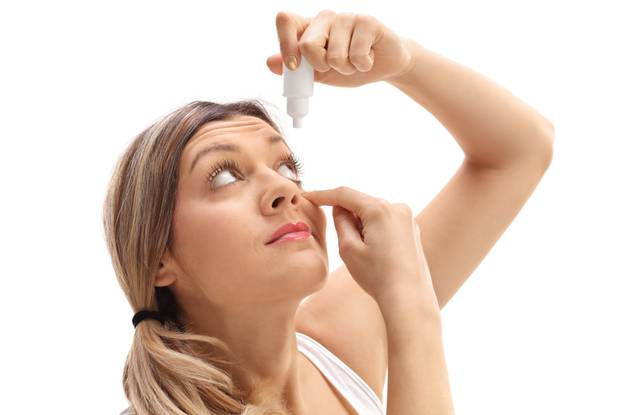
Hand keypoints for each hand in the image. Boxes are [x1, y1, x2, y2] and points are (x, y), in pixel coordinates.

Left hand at [266, 10, 414, 87]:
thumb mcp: (319, 73)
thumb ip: (296, 69)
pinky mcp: (367, 21)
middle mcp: (324, 18)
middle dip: (322, 66)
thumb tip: (270, 62)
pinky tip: (369, 58)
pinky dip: (362, 66)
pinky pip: (356, 55)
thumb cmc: (349, 67)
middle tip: (336, 66)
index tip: (294, 66)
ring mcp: (346, 17)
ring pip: (334, 56)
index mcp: (308, 28)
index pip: (285, 20)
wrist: (384, 66)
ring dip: (346, 69)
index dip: (285, 43)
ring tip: (355, 62)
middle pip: (308, 45)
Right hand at [302, 186, 438, 311]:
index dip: (323, 194)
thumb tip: (340, 207)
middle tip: (345, 244)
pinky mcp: (412, 229)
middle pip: (360, 203)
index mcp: (379, 209)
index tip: (307, 196)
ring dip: (361, 225)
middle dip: (347, 217)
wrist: (409, 298)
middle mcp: (397, 207)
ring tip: (365, 254)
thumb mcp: (348, 248)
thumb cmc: (377, 276)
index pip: (344, 194)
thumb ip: (340, 221)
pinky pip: (386, 222)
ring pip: (373, 213)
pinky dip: (374, 231)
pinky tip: (376, 254)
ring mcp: (407, 218)